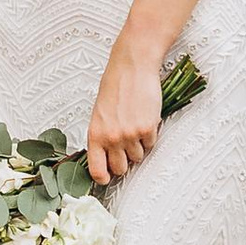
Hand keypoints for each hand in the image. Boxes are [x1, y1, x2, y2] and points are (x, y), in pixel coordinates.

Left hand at [85, 33, 162, 184]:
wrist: (132, 67)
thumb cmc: (115, 87)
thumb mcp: (99, 114)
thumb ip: (101, 137)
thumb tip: (106, 159)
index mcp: (95, 134)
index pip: (96, 170)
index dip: (103, 177)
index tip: (107, 177)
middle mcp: (111, 138)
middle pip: (120, 169)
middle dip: (124, 161)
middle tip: (125, 146)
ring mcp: (129, 135)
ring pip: (137, 157)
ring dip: (138, 146)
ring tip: (135, 125)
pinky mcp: (147, 129)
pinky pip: (150, 144)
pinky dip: (150, 135)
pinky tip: (144, 118)